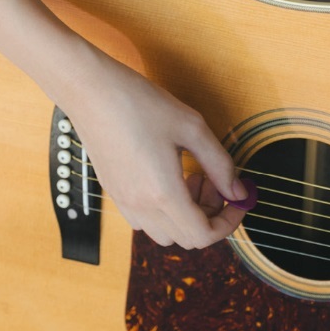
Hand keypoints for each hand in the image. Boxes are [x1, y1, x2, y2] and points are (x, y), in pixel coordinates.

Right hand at [58, 55, 252, 249]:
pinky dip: (165, 210)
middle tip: (214, 181)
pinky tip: (168, 176)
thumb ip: (220, 164)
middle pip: (186, 239)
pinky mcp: (113, 193)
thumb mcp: (192, 127)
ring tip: (190, 176)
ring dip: (186, 215)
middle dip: (210, 215)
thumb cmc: (140, 103)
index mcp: (162, 193)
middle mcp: (140, 205)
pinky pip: (145, 220)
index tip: (238, 201)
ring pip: (164, 233)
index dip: (228, 223)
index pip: (202, 235)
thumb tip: (239, 192)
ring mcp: (123, 202)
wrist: (91, 91)